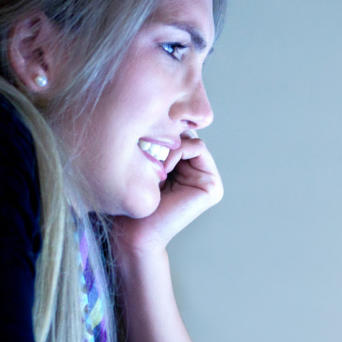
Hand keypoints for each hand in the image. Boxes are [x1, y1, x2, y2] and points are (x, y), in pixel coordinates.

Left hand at [113, 132, 223, 256]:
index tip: (138, 142)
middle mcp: (198, 173)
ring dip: (167, 145)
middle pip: (184, 133)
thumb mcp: (141, 162)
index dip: (158, 130)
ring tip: (152, 163)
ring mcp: (208, 180)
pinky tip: (161, 169)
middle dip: (164, 136)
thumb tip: (161, 109)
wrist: (132, 231)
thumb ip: (156, 139)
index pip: (175, 133)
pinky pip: (197, 147)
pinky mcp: (212, 186)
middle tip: (145, 151)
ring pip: (190, 137)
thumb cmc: (129, 199)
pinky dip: (176, 151)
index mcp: (184, 169)